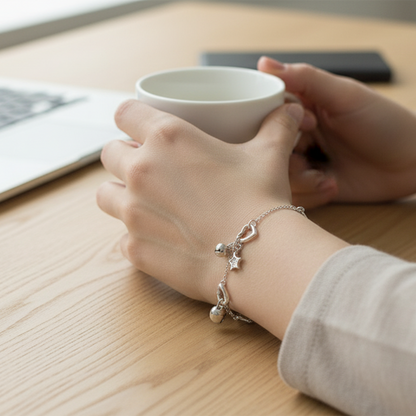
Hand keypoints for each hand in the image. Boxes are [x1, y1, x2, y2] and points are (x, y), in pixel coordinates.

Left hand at [96, 100, 303, 303]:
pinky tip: (161, 238)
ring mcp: (133, 213)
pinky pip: (122, 238)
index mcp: (167, 138)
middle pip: (109, 153)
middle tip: (148, 169)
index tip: (140, 128)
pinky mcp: (135, 249)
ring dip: (120, 195)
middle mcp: (141, 171)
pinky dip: (137, 235)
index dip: (131, 118)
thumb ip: (276, 126)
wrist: (259, 257)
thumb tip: (290, 109)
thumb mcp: (270, 154)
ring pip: (105, 195)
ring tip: (146, 203)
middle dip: (124, 157)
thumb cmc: (262, 200)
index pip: (124, 112)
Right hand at [258, 56, 415, 207]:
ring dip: (300, 179)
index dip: (277, 125)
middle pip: (267, 149)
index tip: (306, 127)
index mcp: (302, 109)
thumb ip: (305, 79)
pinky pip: (292, 195)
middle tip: (314, 157)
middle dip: (288, 158)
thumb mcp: (345, 96)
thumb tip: (264, 63)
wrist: (411, 164)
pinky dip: (310, 194)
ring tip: (326, 177)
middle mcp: (298, 136)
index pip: (266, 115)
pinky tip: (331, 185)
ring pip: (275, 175)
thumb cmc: (385, 123)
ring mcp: (304, 163)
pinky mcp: (311, 187)